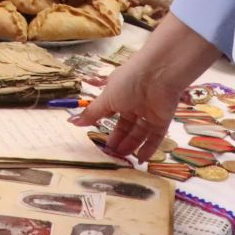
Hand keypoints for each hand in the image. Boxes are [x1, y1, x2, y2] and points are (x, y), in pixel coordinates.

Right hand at [72, 15, 220, 161]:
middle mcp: (134, 102)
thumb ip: (92, 113)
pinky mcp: (162, 119)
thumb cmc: (128, 82)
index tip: (99, 138)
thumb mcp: (106, 98)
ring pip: (139, 132)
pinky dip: (149, 148)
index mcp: (119, 93)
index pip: (111, 112)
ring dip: (131, 144)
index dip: (105, 124)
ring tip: (121, 157)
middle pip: (125, 124)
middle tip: (110, 153)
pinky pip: (155, 136)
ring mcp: (149, 111)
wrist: (158, 75)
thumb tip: (72, 122)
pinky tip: (140, 159)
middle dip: (118, 138)